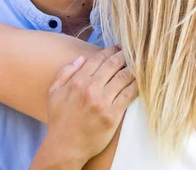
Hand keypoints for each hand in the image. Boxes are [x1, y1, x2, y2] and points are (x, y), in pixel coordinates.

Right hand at [33, 46, 138, 167]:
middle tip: (132, 51)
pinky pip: (129, 94)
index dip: (111, 50)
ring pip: (123, 77)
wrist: (65, 147)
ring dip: (133, 68)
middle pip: (113, 64)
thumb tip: (81, 58)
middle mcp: (90, 89)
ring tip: (139, 64)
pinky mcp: (112, 115)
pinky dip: (137, 85)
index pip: (98, 59)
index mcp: (77, 82)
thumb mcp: (53, 93)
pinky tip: (141, 81)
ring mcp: (102, 102)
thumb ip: (65, 73)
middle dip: (124, 55)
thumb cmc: (59, 120)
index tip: (118, 47)